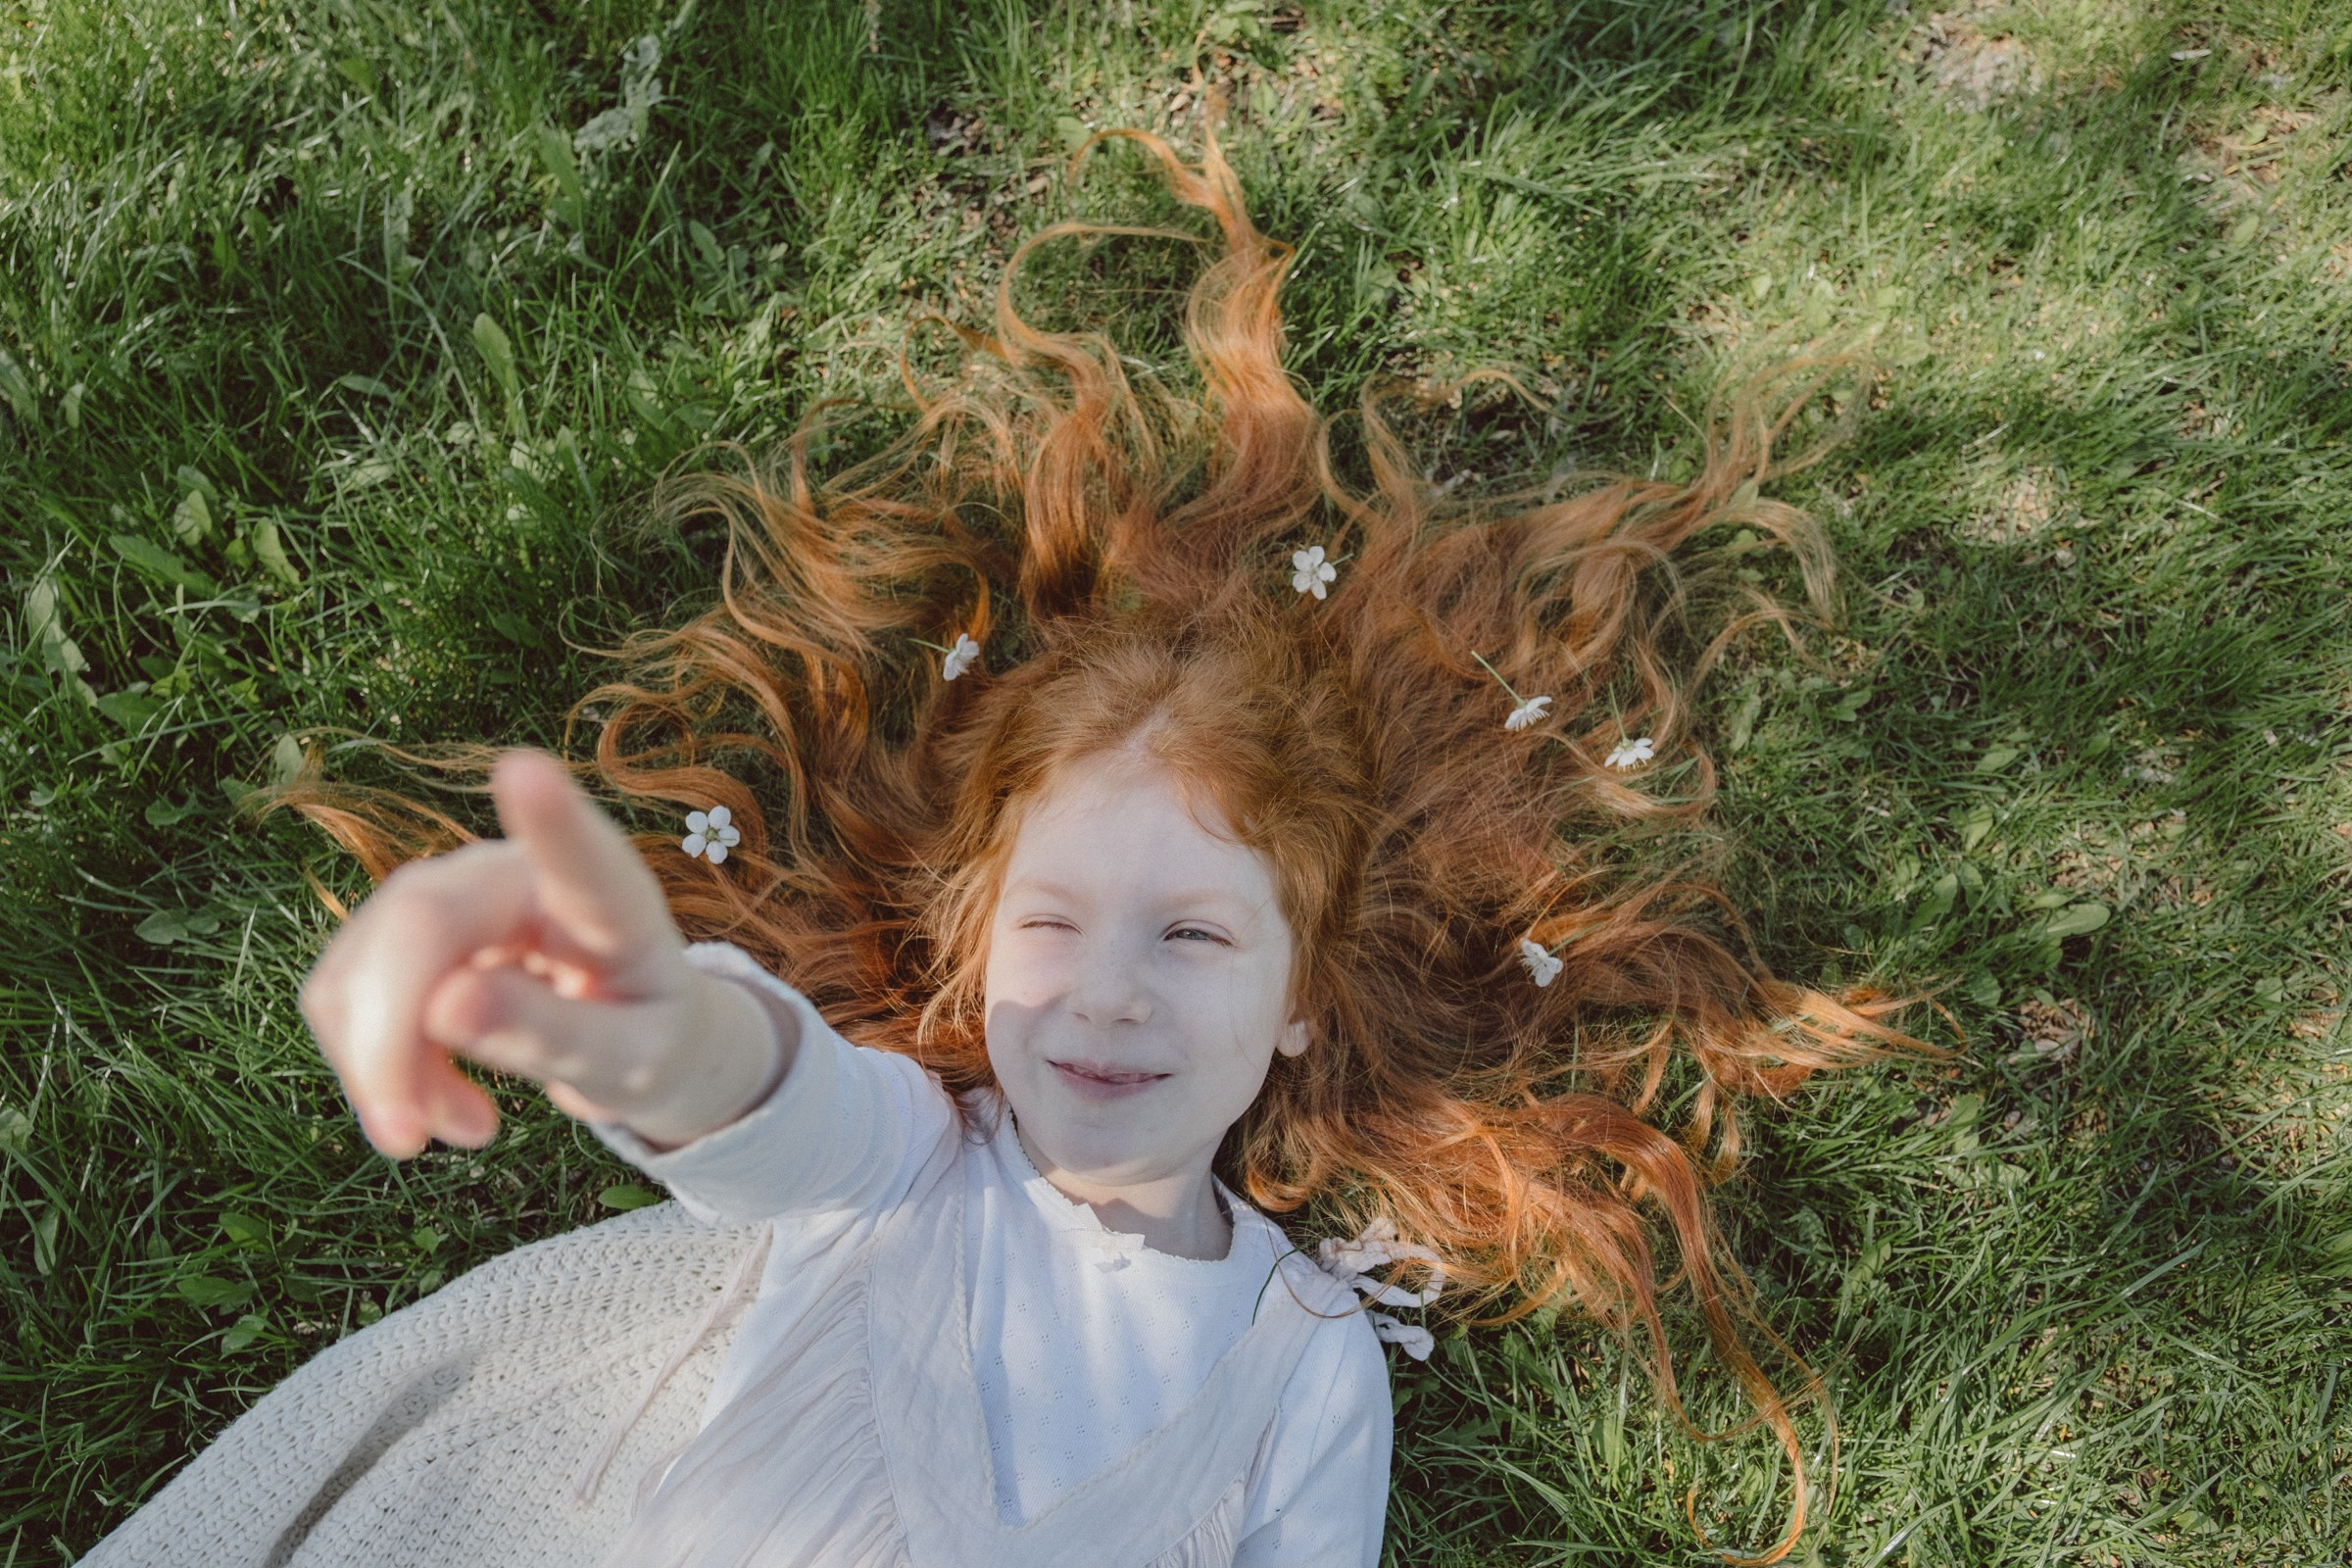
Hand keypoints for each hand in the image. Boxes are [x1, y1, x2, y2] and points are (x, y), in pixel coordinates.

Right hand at [299, 749, 788, 1157]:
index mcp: (607, 898)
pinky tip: (438, 1106)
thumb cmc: (646, 1036)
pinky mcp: (397, 932)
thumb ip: (558, 1035)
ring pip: (360, 968)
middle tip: (406, 1142)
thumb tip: (448, 1006)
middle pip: (416, 925)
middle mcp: (513, 872)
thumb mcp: (632, 1061)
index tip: (525, 770)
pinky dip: (374, 1069)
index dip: (549, 818)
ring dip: (383, 1069)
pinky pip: (344, 998)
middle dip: (389, 1042)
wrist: (633, 1032)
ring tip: (471, 1128)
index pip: (579, 854)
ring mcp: (446, 892)